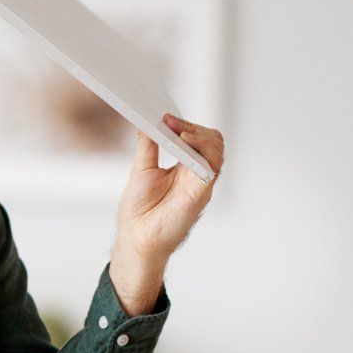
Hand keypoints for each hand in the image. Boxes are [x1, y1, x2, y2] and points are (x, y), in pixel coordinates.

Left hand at [108, 115, 225, 314]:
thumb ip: (149, 145)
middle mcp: (196, 173)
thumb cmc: (138, 210)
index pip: (197, 137)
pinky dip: (202, 150)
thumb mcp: (142, 169)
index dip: (185, 124)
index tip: (165, 115)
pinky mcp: (201, 192)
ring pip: (216, 149)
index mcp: (184, 166)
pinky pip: (212, 166)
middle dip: (192, 126)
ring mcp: (201, 182)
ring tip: (177, 130)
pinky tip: (185, 142)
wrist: (136, 237)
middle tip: (169, 120)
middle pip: (211, 140)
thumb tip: (148, 121)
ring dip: (198, 135)